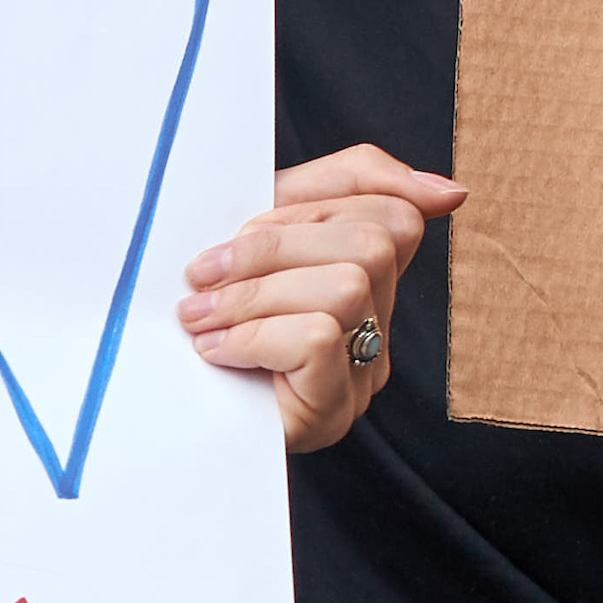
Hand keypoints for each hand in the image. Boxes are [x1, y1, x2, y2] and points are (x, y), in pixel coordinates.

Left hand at [183, 141, 453, 453]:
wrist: (153, 405)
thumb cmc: (201, 308)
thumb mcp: (258, 230)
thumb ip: (332, 191)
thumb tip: (450, 192)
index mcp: (364, 275)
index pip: (393, 212)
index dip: (319, 201)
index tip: (241, 227)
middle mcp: (377, 325)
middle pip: (373, 243)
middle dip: (274, 245)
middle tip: (203, 274)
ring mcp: (362, 373)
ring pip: (347, 287)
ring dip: (255, 292)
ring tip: (200, 315)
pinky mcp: (332, 412)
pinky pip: (317, 338)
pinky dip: (253, 335)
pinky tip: (214, 352)